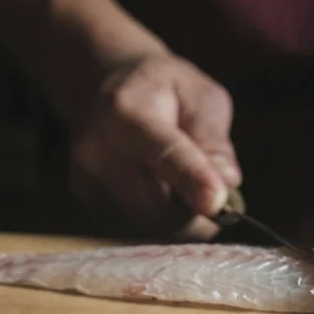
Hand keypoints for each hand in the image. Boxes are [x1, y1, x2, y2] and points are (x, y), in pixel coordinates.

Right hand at [68, 53, 240, 235]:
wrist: (104, 88)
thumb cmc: (165, 91)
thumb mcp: (202, 97)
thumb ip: (215, 138)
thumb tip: (226, 183)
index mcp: (128, 110)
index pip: (163, 153)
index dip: (191, 180)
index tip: (216, 204)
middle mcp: (97, 147)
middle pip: (156, 203)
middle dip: (196, 211)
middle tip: (222, 199)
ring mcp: (86, 178)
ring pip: (150, 222)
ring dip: (182, 217)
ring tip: (191, 185)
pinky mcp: (88, 200)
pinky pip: (138, 225)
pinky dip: (162, 218)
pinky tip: (164, 189)